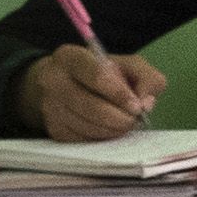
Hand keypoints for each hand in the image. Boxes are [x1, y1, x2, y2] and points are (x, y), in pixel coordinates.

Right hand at [22, 43, 167, 141]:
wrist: (69, 85)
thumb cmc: (103, 74)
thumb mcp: (128, 66)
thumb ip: (146, 78)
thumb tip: (146, 103)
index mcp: (70, 57)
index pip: (97, 76)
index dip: (120, 94)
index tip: (137, 107)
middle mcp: (53, 80)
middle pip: (91, 106)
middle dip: (120, 118)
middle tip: (133, 120)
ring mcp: (50, 106)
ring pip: (88, 126)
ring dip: (113, 130)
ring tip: (123, 124)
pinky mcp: (54, 129)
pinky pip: (83, 140)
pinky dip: (102, 138)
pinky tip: (108, 129)